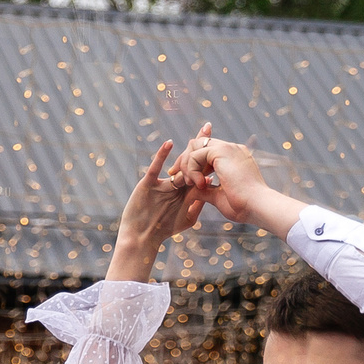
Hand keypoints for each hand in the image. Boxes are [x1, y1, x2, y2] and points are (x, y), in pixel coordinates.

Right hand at [105, 133, 210, 280]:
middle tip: (208, 127)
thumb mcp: (187, 218)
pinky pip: (156, 167)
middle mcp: (174, 183)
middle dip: (199, 145)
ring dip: (187, 149)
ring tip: (198, 135)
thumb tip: (212, 189)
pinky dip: (162, 156)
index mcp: (185, 190)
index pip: (200, 170)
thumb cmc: (164, 230)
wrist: (142, 237)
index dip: (209, 158)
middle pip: (190, 161)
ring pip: (176, 164)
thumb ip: (198, 205)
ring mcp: (162, 182)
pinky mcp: (148, 183)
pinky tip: (170, 144)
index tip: (222, 145)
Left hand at [175, 137, 301, 235]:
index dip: (192, 162)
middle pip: (199, 143)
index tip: (183, 178)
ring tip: (191, 184)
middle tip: (175, 176)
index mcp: (234, 157)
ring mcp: (227, 148)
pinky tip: (199, 184)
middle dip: (184, 159)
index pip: (208, 150)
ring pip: (195, 146)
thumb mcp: (219, 197)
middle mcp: (231, 148)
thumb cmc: (244, 206)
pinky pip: (196, 154)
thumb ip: (206, 190)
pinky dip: (192, 169)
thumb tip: (192, 191)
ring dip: (187, 165)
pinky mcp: (222, 151)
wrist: (258, 206)